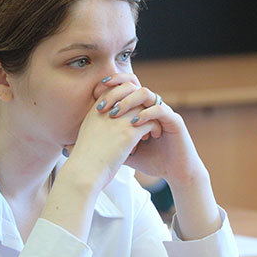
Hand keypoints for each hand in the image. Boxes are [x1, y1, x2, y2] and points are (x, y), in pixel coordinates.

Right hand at [60, 82, 158, 194]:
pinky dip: (155, 127)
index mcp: (95, 111)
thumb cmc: (84, 161)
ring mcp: (119, 121)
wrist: (84, 173)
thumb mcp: (85, 137)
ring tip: (152, 128)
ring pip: (143, 107)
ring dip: (150, 116)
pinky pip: (150, 122)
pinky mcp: (129, 133)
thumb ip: (95, 128)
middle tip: (146, 118)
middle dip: (141, 106)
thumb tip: (101, 130)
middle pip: (131, 96)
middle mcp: (107, 112)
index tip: (132, 111)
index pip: (114, 91)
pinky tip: (154, 135)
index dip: (126, 99)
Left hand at [92, 78, 206, 188]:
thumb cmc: (151, 160)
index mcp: (140, 108)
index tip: (94, 94)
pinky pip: (160, 109)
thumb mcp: (124, 150)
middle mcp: (152, 105)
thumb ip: (109, 140)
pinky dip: (146, 114)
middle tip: (102, 106)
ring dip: (129, 101)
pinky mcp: (174, 121)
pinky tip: (134, 124)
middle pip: (133, 85)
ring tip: (115, 114)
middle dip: (115, 92)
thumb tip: (82, 141)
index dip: (110, 85)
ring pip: (145, 93)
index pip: (125, 86)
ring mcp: (164, 111)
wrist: (175, 172)